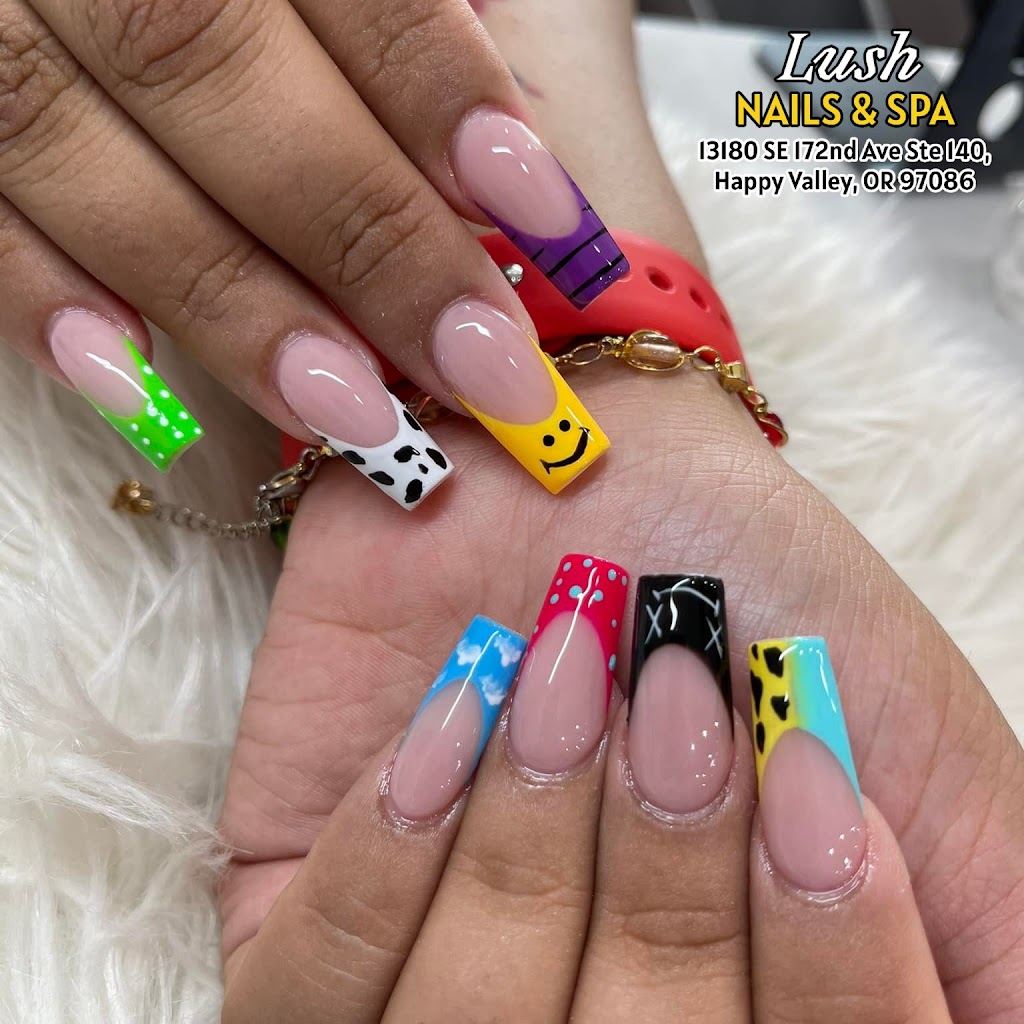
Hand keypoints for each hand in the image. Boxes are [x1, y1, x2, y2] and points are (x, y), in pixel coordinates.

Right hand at [0, 0, 624, 503]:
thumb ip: (378, 24)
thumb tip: (500, 132)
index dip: (439, 90)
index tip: (546, 219)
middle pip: (214, 66)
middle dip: (362, 231)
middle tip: (479, 366)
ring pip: (71, 143)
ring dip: (225, 299)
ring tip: (352, 412)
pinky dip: (36, 297)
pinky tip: (136, 385)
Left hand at [219, 367, 1023, 1021]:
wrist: (576, 469)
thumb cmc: (758, 597)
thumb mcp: (915, 764)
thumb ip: (983, 932)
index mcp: (739, 1008)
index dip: (827, 963)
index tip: (805, 778)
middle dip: (664, 875)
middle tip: (665, 700)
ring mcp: (429, 994)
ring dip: (526, 852)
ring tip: (560, 687)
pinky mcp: (302, 931)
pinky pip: (312, 985)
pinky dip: (390, 857)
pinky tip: (450, 726)